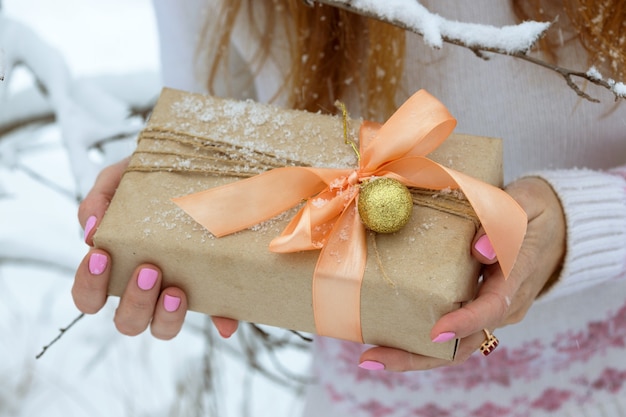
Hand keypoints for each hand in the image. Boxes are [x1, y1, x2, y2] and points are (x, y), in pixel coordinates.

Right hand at [71, 158, 238, 338]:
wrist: (193, 166)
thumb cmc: (145, 182)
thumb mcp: (118, 179)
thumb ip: (98, 199)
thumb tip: (92, 230)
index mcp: (115, 269)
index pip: (89, 296)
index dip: (89, 287)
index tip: (101, 256)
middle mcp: (144, 290)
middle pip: (127, 322)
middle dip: (134, 301)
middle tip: (149, 269)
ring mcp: (177, 293)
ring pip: (162, 328)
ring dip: (166, 316)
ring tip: (176, 290)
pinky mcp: (211, 292)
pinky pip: (215, 317)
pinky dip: (220, 322)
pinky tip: (224, 322)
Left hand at [358, 177, 565, 370]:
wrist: (557, 227)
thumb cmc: (535, 211)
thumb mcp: (524, 204)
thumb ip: (502, 225)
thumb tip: (479, 251)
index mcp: (517, 277)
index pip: (492, 308)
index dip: (464, 323)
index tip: (435, 332)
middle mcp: (504, 305)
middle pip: (462, 345)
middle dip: (417, 357)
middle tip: (373, 358)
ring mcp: (489, 312)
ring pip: (452, 347)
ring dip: (411, 355)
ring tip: (370, 356)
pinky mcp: (476, 309)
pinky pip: (448, 332)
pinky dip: (417, 339)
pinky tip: (385, 336)